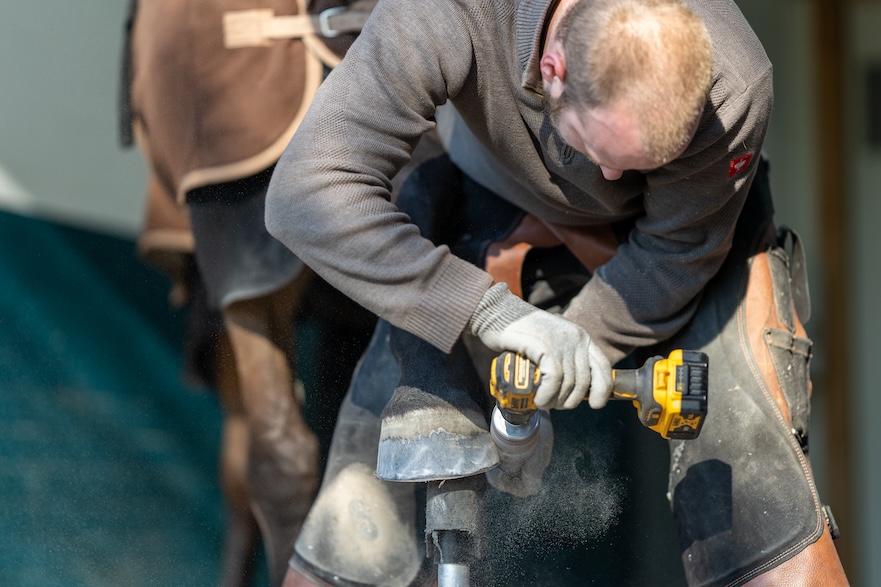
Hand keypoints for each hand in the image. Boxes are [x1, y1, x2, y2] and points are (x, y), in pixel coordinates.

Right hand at [466, 283, 611, 408]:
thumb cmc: (522, 333)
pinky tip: (539, 399)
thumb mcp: (552, 341)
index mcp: (581, 337)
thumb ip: (564, 357)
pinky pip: (553, 378)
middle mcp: (575, 338)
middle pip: (583, 381)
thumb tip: (573, 388)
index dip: (602, 389)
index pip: (603, 366)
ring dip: (556, 401)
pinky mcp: (544, 345)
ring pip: (568, 382)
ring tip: (543, 403)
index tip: (595, 405)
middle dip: (570, 401)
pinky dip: (547, 394)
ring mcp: (560, 341)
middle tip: (554, 406)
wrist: (497, 313)